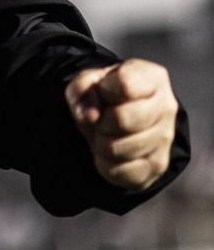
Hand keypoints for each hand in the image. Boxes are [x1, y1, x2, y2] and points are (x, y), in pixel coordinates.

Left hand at [65, 58, 177, 191]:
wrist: (115, 118)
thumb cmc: (102, 95)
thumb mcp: (86, 82)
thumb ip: (82, 90)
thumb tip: (90, 117)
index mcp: (153, 78)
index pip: (125, 85)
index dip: (103, 91)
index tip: (103, 92)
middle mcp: (166, 107)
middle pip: (122, 120)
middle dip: (100, 121)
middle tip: (100, 119)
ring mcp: (165, 138)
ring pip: (117, 149)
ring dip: (100, 143)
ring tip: (105, 134)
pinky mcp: (158, 165)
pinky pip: (120, 172)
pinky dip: (105, 164)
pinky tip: (110, 153)